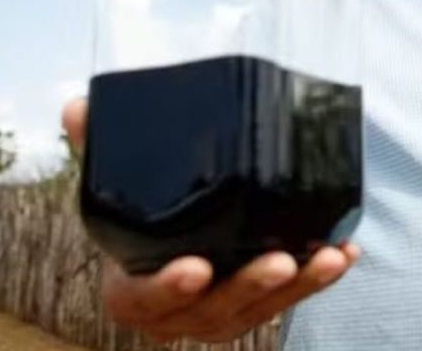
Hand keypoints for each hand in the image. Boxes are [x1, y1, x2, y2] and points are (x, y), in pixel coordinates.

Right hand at [63, 98, 361, 342]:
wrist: (160, 251)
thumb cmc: (139, 220)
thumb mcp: (114, 187)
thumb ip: (96, 149)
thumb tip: (78, 107)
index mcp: (132, 291)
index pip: (144, 299)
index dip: (168, 289)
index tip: (196, 267)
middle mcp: (177, 314)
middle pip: (214, 310)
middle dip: (250, 287)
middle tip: (280, 261)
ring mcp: (218, 315)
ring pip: (259, 310)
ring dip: (298, 287)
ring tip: (329, 257)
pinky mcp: (255, 307)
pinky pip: (290, 300)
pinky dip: (318, 280)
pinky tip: (344, 253)